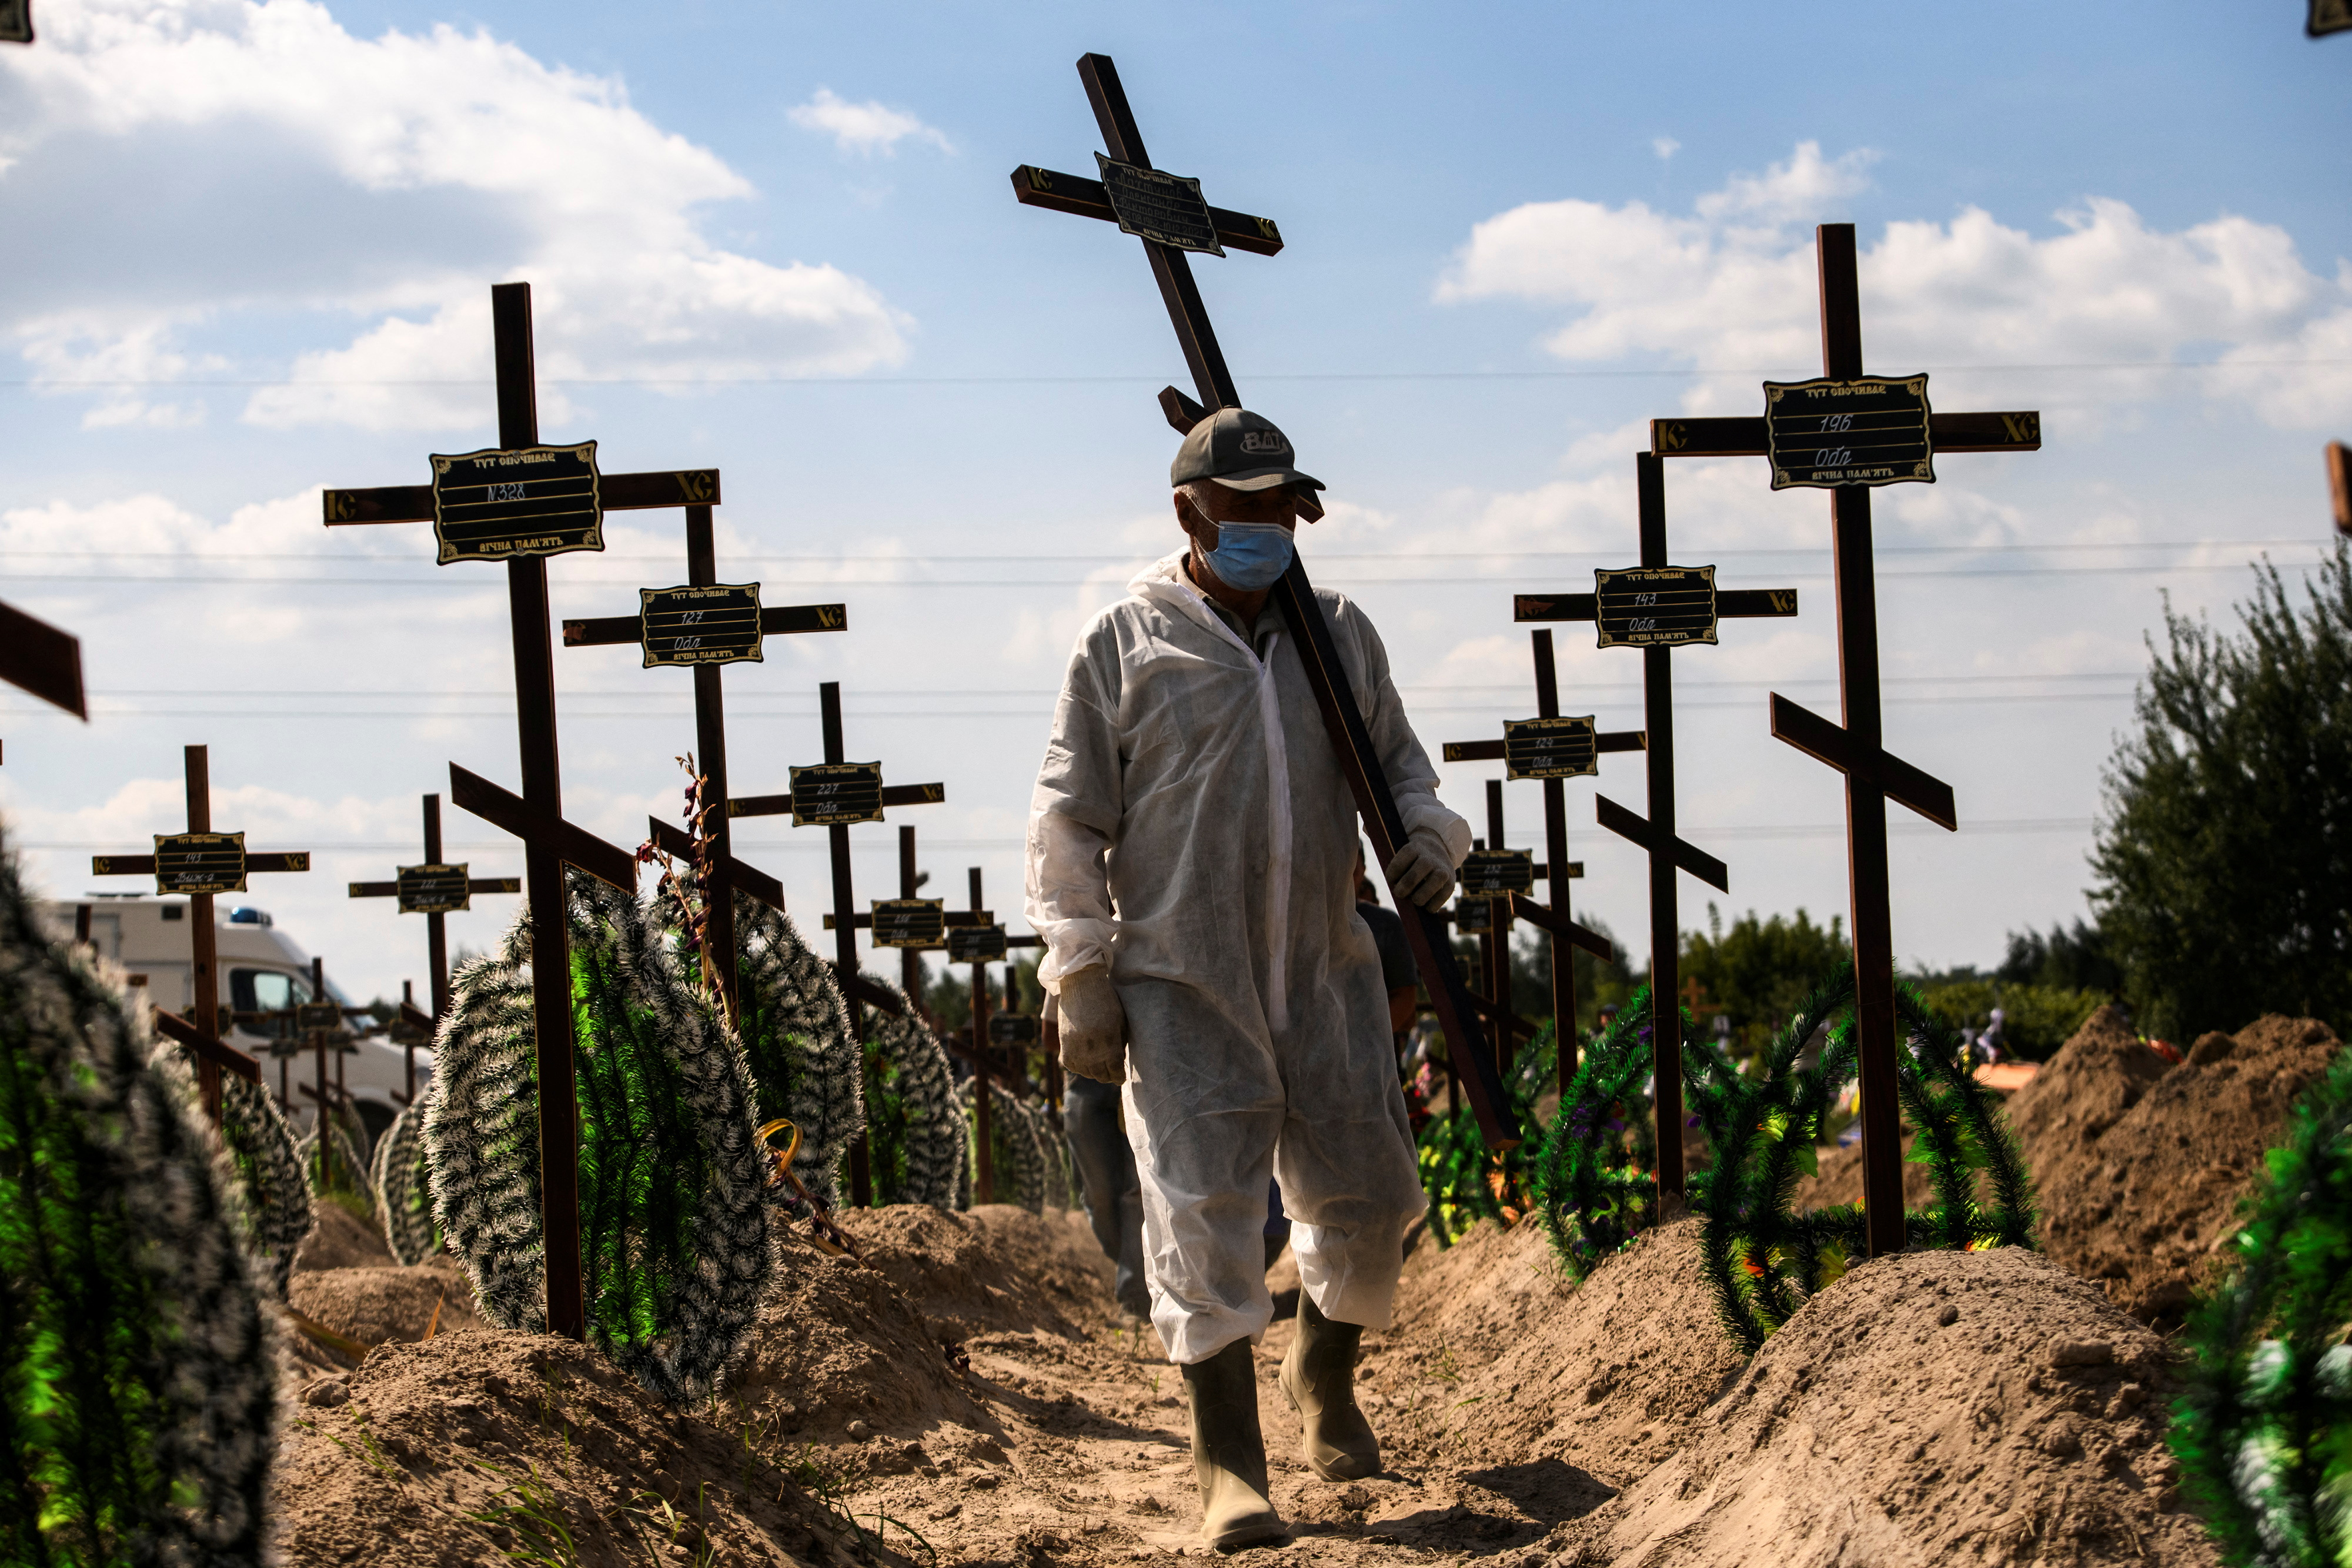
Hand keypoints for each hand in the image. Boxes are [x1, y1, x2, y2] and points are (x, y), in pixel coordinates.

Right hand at [1053, 963, 1126, 1082]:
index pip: (1115, 1070)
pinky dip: (1079, 1066)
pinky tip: (1085, 1061)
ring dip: (1094, 1072)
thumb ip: (1120, 1043)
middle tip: (1111, 1074)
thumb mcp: (1120, 1021)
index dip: (1119, 1077)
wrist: (1080, 984)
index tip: (1121, 1078)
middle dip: (1108, 1076)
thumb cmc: (1105, 1000)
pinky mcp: (1064, 1044)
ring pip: (1086, 1072)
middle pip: (1101, 1075)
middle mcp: (1091, 1048)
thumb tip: (1118, 1063)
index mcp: (1109, 1041)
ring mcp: (1075, 1047)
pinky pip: (1072, 1065)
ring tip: (1099, 1066)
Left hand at [1385, 833, 1455, 911]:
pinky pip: (1443, 896)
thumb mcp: (1404, 858)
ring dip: (1420, 897)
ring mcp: (1442, 869)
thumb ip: (1399, 873)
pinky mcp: (1451, 882)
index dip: (1392, 874)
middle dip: (1404, 888)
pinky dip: (1433, 905)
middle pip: (1414, 875)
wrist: (1436, 851)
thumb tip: (1400, 896)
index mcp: (1414, 848)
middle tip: (1399, 894)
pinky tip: (1427, 906)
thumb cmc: (1412, 861)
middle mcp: (1429, 858)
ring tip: (1415, 900)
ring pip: (1432, 884)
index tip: (1390, 881)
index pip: (1400, 863)